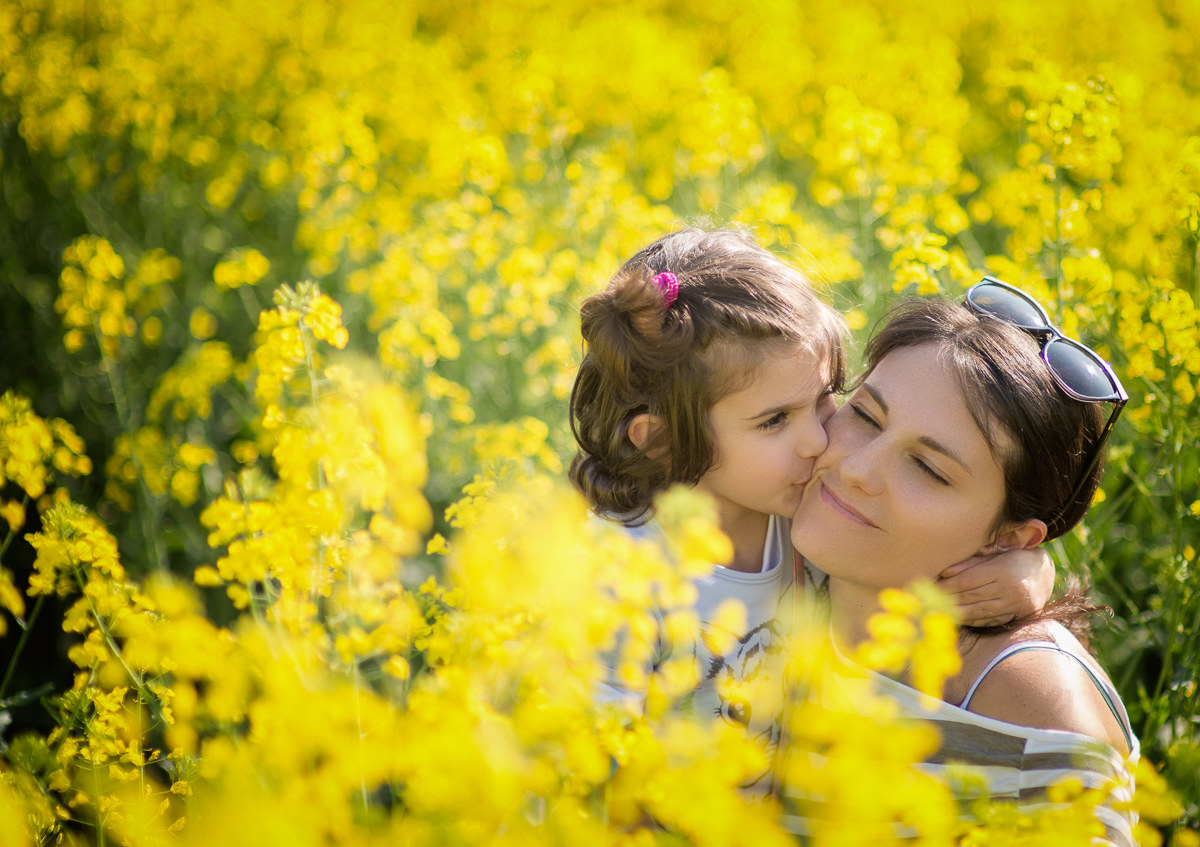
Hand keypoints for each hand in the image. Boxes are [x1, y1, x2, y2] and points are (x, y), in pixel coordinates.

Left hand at [937, 547, 1055, 626]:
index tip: (931, 586)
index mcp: (1003, 569)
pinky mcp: (1015, 616)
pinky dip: (970, 620)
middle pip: (971, 596)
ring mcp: (1013, 605)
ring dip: (955, 612)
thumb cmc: (1013, 558)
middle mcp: (1010, 589)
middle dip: (947, 598)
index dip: (947, 585)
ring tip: (936, 611)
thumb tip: (945, 572)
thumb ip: (970, 562)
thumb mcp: (996, 553)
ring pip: (978, 611)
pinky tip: (955, 617)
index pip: (968, 580)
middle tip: (928, 600)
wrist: (1044, 574)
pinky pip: (988, 621)